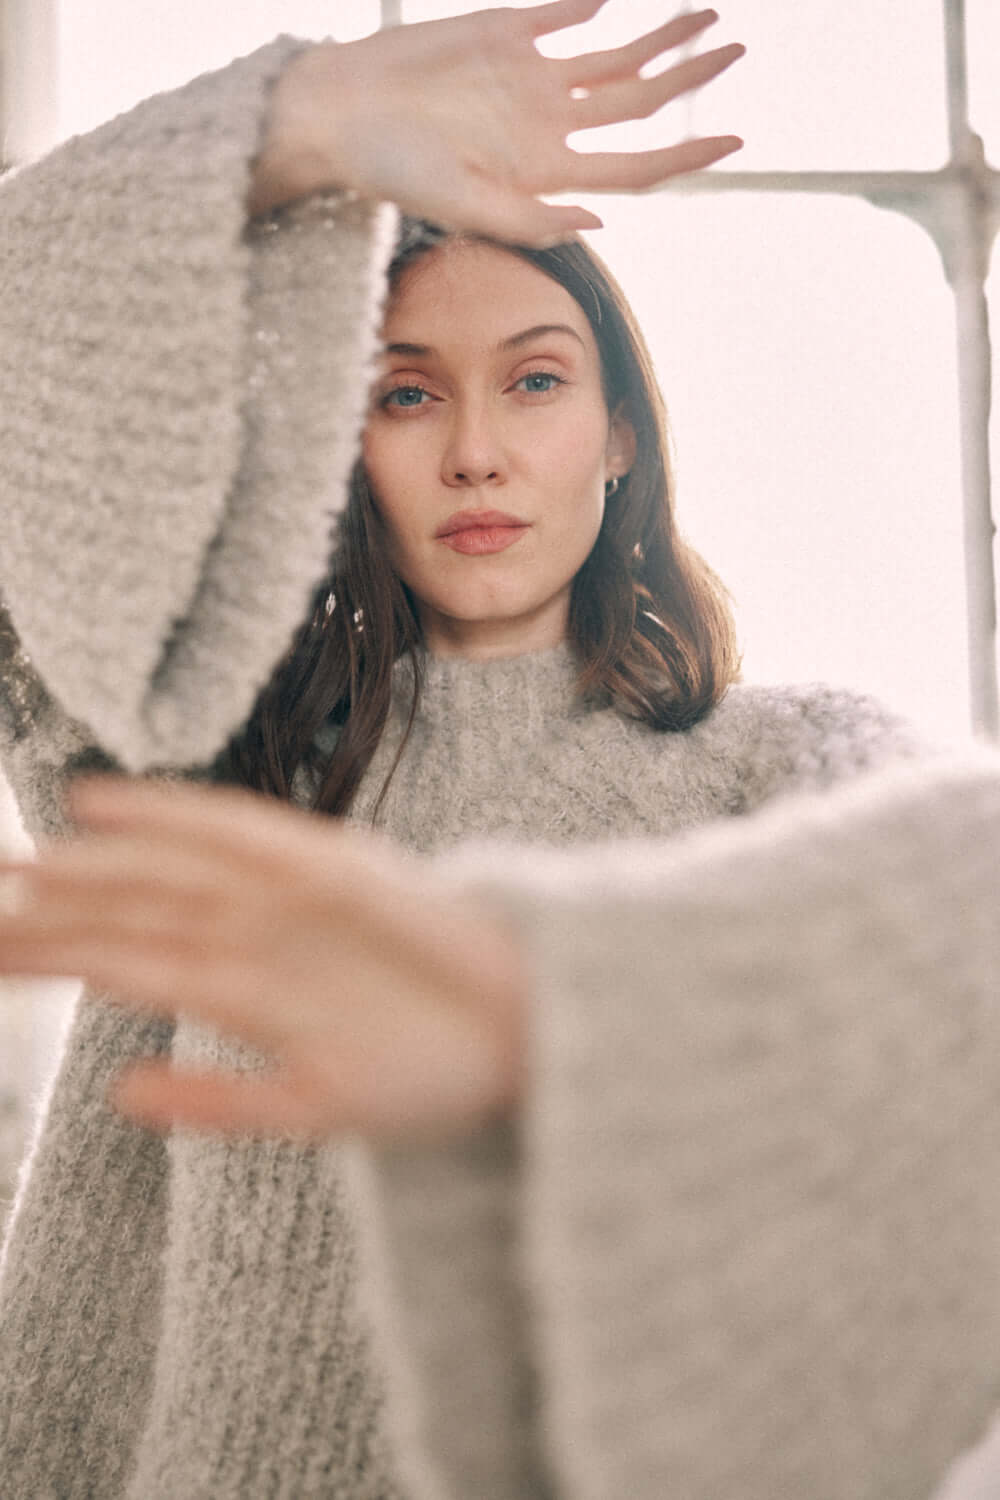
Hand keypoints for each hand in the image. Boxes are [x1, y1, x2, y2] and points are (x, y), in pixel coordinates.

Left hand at [0, 776, 528, 1143]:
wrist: (533, 1036)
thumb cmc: (432, 1074)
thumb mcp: (310, 1108)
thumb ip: (218, 1100)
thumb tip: (120, 1095)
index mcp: (246, 982)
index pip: (126, 958)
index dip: (50, 948)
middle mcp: (255, 931)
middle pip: (127, 907)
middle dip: (44, 902)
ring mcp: (289, 895)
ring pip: (162, 872)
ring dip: (82, 863)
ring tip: (6, 863)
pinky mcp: (331, 869)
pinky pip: (239, 834)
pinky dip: (170, 815)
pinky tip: (98, 802)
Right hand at [250, 0, 744, 244]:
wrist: (340, 112)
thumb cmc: (393, 170)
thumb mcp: (461, 204)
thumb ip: (529, 218)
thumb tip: (598, 220)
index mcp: (545, 172)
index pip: (633, 167)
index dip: (685, 156)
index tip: (737, 140)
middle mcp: (548, 126)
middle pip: (636, 104)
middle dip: (689, 80)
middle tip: (737, 50)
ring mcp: (530, 77)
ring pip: (614, 57)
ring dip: (660, 38)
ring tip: (707, 15)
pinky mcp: (504, 32)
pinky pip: (562, 11)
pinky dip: (591, 1)